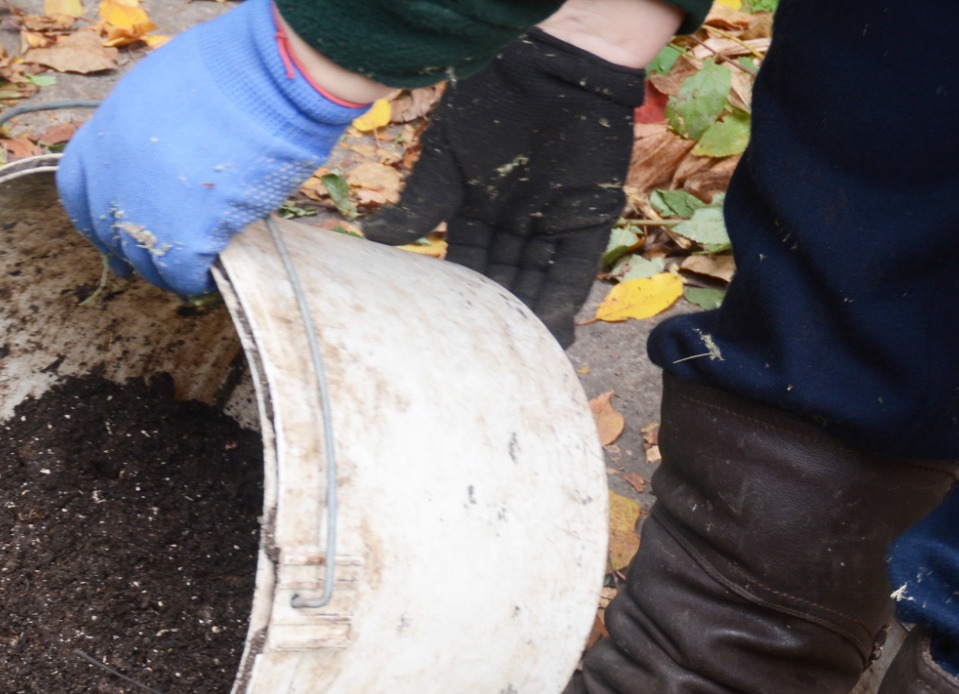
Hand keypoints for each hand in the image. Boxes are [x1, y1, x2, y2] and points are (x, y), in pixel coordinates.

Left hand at [56, 0, 366, 296]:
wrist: (271, 76)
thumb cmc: (230, 67)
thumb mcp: (159, 88)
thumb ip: (142, 132)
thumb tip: (149, 163)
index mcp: (103, 137)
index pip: (77, 193)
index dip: (97, 215)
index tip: (114, 227)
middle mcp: (112, 178)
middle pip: (110, 233)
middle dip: (133, 245)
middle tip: (159, 252)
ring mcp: (143, 210)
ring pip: (145, 261)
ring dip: (168, 264)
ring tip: (196, 257)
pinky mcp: (183, 235)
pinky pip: (181, 275)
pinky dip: (196, 278)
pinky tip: (212, 268)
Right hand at [362, 29, 645, 345]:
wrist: (552, 69)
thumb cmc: (490, 106)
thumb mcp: (444, 162)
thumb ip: (418, 206)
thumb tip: (368, 237)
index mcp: (477, 210)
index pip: (468, 266)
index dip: (462, 298)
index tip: (449, 335)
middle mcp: (514, 221)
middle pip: (505, 279)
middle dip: (498, 316)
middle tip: (485, 358)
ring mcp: (553, 220)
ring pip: (539, 280)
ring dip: (531, 317)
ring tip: (520, 356)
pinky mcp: (590, 217)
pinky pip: (574, 269)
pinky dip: (564, 299)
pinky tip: (551, 330)